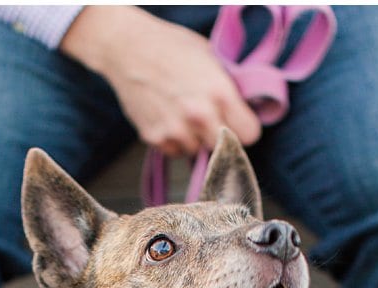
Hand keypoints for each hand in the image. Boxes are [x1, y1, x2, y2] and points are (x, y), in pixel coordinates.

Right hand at [60, 7, 261, 156]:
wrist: (129, 49)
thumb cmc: (172, 47)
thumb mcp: (211, 58)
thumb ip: (228, 86)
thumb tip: (244, 106)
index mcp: (220, 93)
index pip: (249, 134)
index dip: (245, 128)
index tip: (238, 122)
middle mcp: (198, 116)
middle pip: (222, 147)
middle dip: (219, 135)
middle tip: (211, 119)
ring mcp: (174, 130)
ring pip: (195, 151)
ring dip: (194, 139)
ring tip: (184, 115)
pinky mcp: (153, 137)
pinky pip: (173, 151)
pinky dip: (173, 141)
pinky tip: (168, 119)